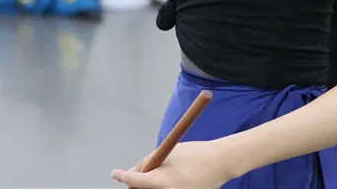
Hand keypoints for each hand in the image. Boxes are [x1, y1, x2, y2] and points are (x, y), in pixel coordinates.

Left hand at [111, 140, 236, 188]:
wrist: (221, 163)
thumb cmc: (195, 154)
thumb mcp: (168, 152)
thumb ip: (149, 161)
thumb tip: (135, 171)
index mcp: (162, 182)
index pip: (135, 181)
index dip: (122, 176)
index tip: (115, 173)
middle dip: (136, 186)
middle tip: (136, 176)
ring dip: (150, 186)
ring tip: (162, 174)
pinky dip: (164, 187)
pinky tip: (173, 179)